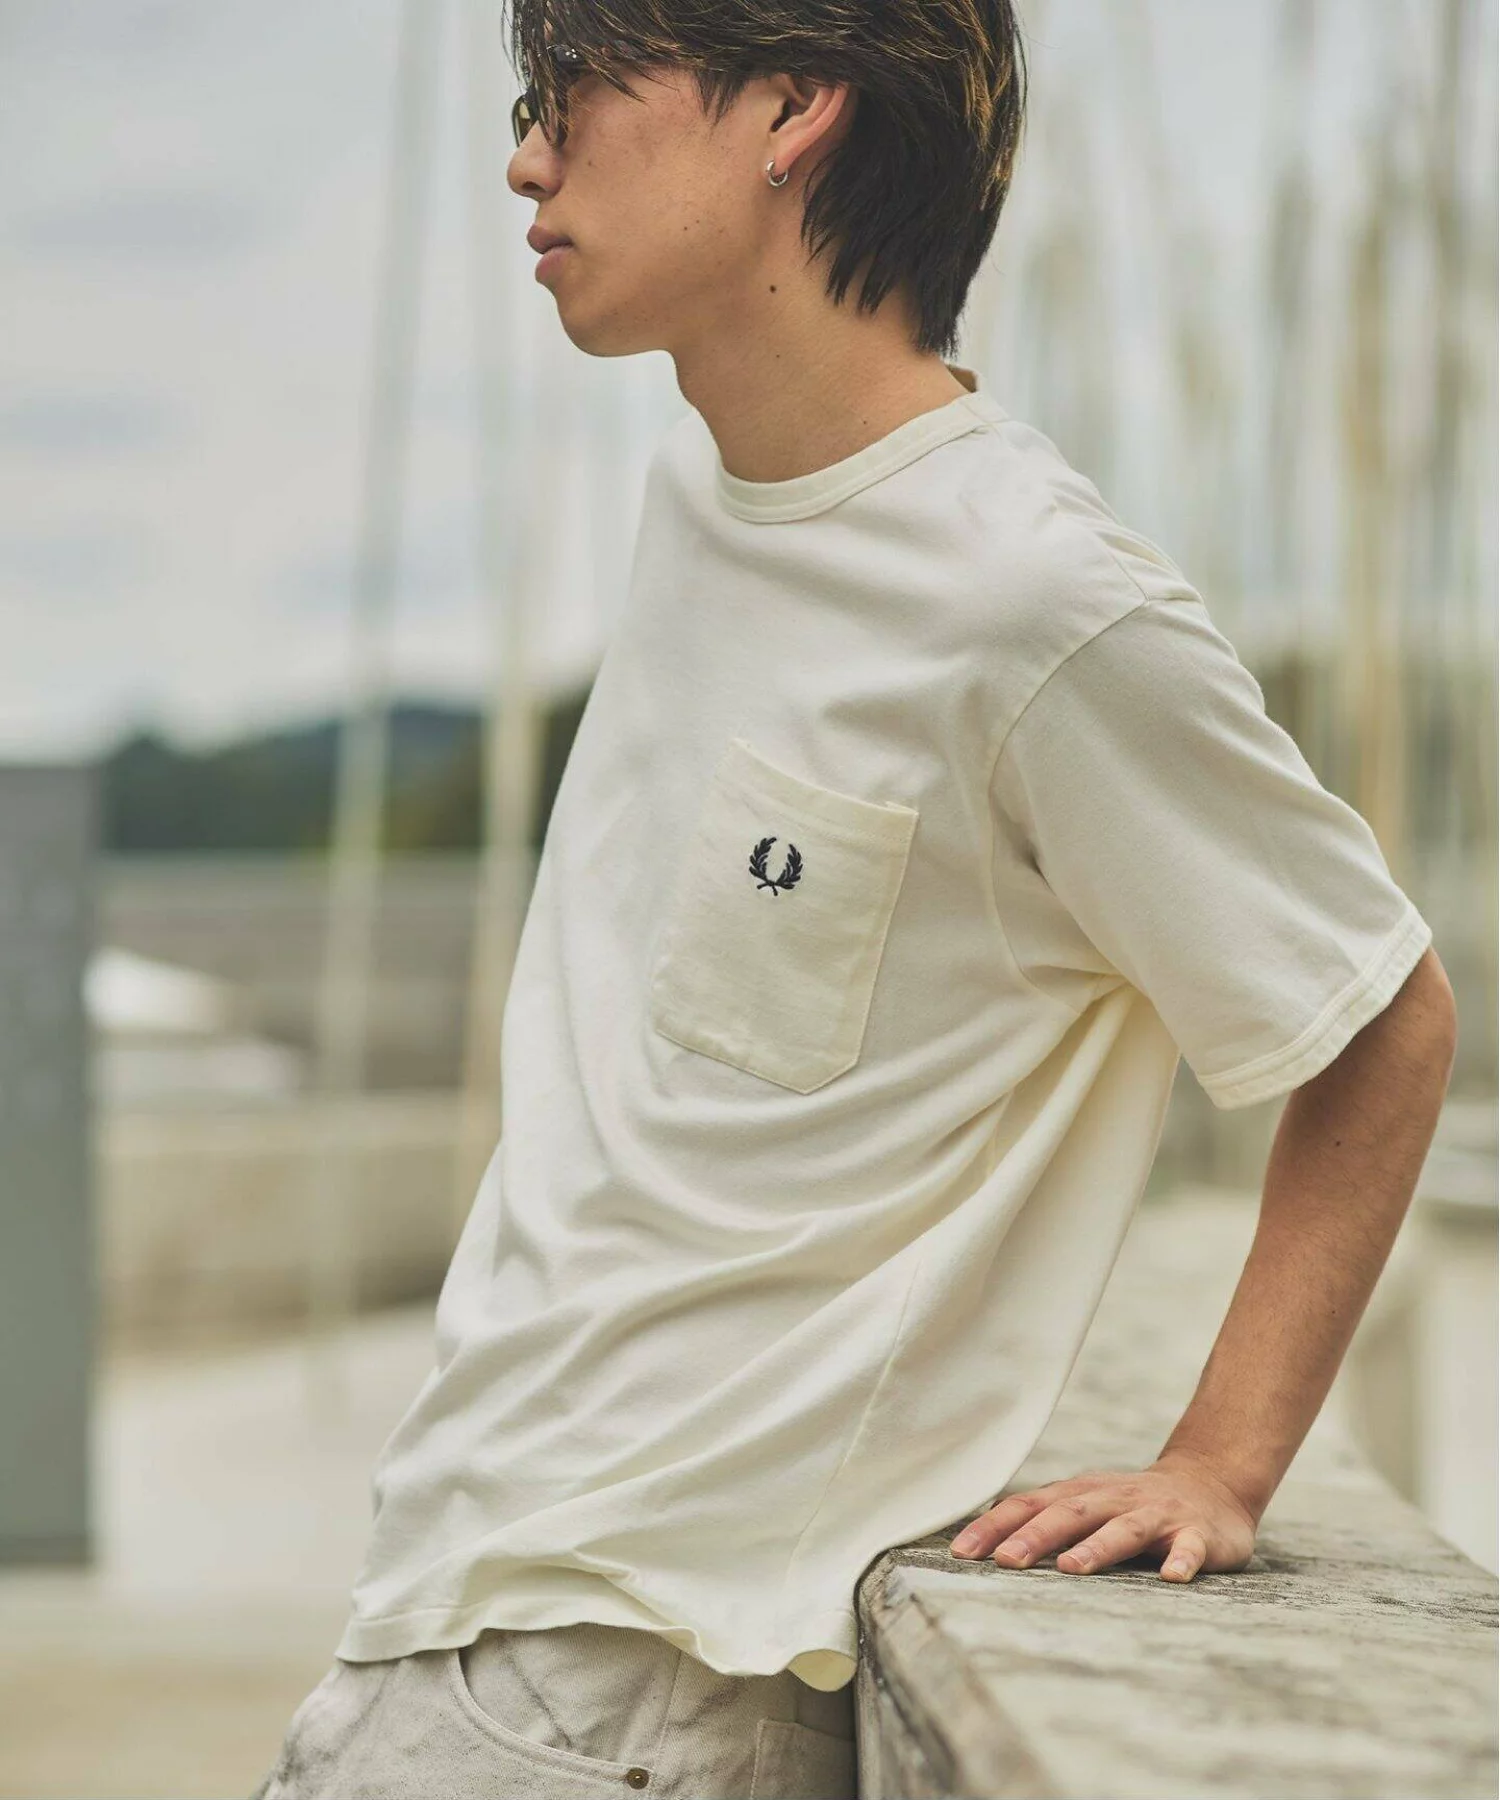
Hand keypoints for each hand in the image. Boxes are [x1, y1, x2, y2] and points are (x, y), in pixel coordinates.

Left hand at [946, 1448, 1259, 1581]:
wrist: (1209, 1484)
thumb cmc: (1128, 1505)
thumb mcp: (1083, 1505)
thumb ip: (1041, 1519)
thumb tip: (979, 1542)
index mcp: (1080, 1494)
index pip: (1029, 1505)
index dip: (995, 1527)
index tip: (962, 1553)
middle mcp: (1113, 1499)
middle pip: (1070, 1514)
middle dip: (1036, 1536)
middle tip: (1006, 1562)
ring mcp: (1156, 1514)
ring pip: (1124, 1529)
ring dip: (1098, 1547)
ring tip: (1072, 1567)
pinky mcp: (1195, 1533)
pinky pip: (1189, 1548)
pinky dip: (1181, 1560)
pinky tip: (1173, 1577)